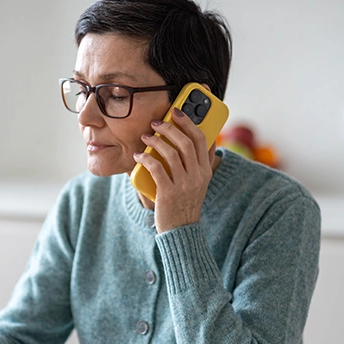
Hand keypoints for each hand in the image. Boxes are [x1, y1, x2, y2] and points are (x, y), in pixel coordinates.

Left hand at [133, 107, 215, 232]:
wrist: (181, 230)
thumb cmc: (186, 204)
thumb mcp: (199, 184)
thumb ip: (199, 164)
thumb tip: (200, 142)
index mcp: (205, 171)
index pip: (201, 140)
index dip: (189, 122)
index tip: (177, 112)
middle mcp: (197, 176)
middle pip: (186, 143)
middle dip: (170, 128)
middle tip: (156, 122)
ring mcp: (184, 185)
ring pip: (171, 154)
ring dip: (156, 141)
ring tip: (145, 137)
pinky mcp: (168, 193)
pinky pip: (157, 169)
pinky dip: (146, 159)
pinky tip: (138, 156)